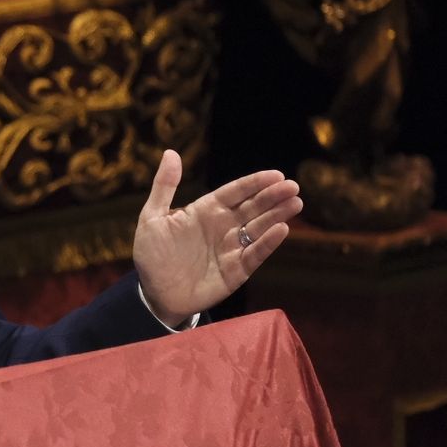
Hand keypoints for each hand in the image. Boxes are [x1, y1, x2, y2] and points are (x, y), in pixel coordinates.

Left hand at [133, 150, 302, 323]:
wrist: (153, 293)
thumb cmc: (151, 254)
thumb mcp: (152, 217)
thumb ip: (164, 186)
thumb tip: (171, 153)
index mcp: (205, 211)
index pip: (235, 192)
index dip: (255, 183)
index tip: (276, 175)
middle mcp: (223, 226)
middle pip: (252, 207)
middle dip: (273, 197)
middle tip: (293, 187)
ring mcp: (231, 248)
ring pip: (259, 227)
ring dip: (277, 215)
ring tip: (295, 203)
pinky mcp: (237, 270)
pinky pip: (255, 254)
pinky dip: (268, 242)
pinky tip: (282, 229)